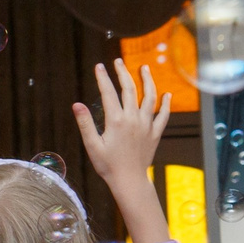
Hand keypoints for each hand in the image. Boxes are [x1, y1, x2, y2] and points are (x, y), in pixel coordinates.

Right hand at [73, 59, 172, 187]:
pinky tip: (167, 94)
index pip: (108, 93)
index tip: (99, 66)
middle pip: (129, 89)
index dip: (103, 78)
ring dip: (147, 81)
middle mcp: (133, 119)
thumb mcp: (92, 146)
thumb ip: (85, 124)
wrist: (130, 181)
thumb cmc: (108, 166)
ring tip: (144, 68)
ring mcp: (146, 125)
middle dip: (123, 73)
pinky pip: (163, 115)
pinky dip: (166, 104)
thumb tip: (76, 105)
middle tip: (118, 61)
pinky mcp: (155, 133)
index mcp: (116, 121)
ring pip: (149, 97)